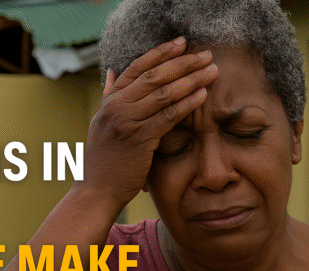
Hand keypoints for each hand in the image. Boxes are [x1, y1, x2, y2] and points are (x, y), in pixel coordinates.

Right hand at [80, 37, 217, 210]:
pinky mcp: (140, 139)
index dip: (161, 52)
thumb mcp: (101, 123)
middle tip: (206, 54)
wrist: (96, 190)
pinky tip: (203, 95)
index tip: (182, 43)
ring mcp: (127, 122)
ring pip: (164, 93)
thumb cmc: (103, 160)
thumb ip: (109, 96)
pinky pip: (168, 116)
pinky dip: (187, 103)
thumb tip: (114, 72)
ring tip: (211, 71)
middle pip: (154, 75)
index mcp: (109, 101)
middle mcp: (116, 107)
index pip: (137, 67)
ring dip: (191, 79)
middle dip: (183, 62)